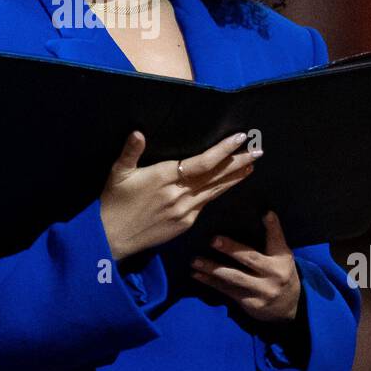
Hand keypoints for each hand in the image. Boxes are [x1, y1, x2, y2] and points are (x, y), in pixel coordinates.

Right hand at [100, 130, 260, 262]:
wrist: (112, 238)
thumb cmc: (114, 202)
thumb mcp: (117, 173)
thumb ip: (130, 152)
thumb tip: (138, 132)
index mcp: (163, 177)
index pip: (202, 162)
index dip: (223, 151)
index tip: (240, 139)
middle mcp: (179, 194)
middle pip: (215, 176)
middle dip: (238, 163)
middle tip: (258, 152)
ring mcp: (185, 211)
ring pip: (215, 191)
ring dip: (234, 178)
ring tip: (251, 167)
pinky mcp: (185, 224)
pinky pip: (206, 204)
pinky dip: (220, 193)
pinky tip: (228, 186)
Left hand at [189, 211, 300, 322]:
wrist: (289, 307)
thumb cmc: (279, 273)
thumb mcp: (282, 256)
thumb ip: (273, 237)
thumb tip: (265, 212)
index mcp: (282, 259)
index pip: (277, 240)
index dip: (273, 227)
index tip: (265, 213)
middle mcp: (274, 275)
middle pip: (250, 259)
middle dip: (231, 249)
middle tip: (212, 240)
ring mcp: (262, 291)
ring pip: (234, 277)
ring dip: (213, 268)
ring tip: (195, 261)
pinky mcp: (250, 304)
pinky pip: (228, 290)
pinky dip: (211, 282)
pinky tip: (197, 275)